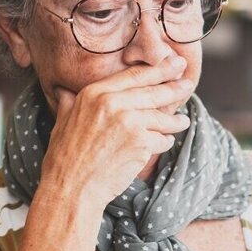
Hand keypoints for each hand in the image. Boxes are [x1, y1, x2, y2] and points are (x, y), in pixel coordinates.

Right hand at [40, 57, 196, 209]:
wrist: (72, 187)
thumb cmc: (65, 157)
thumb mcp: (63, 121)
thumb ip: (69, 102)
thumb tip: (63, 90)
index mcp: (95, 93)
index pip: (134, 75)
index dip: (158, 69)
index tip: (173, 63)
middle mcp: (113, 103)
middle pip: (153, 92)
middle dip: (174, 87)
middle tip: (188, 82)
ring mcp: (129, 122)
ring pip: (161, 118)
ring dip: (175, 120)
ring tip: (183, 121)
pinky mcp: (141, 143)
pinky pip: (162, 139)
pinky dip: (165, 142)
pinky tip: (166, 142)